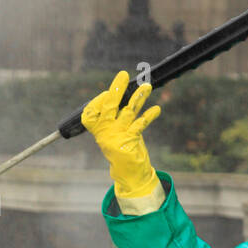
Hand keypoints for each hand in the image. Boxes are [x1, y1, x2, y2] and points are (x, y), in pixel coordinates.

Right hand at [81, 70, 161, 198]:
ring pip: (128, 111)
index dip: (98, 101)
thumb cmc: (121, 147)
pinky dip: (149, 115)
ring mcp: (117, 136)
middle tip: (123, 74)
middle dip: (116, 89)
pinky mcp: (129, 141)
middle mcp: (105, 132)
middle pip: (108, 107)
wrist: (129, 173)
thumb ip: (117, 114)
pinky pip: (141, 124)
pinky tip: (157, 109)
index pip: (90, 113)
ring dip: (139, 97)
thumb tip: (123, 90)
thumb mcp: (115, 131)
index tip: (106, 93)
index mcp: (97, 130)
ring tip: (147, 87)